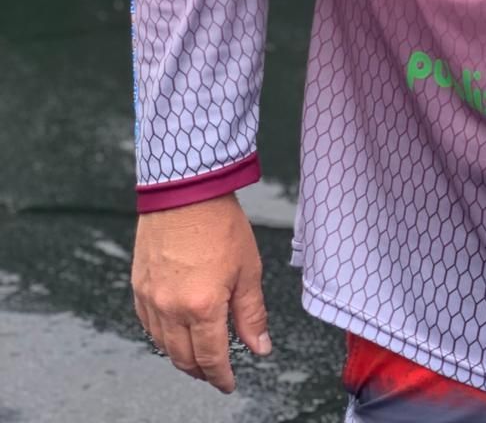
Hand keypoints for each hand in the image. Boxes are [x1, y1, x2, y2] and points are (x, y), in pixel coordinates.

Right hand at [131, 192, 270, 391]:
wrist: (185, 189)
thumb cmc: (219, 223)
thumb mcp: (248, 269)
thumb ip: (252, 314)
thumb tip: (260, 347)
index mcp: (202, 307)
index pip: (211, 358)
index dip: (221, 376)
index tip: (228, 383)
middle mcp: (171, 309)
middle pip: (183, 358)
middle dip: (201, 371)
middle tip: (215, 373)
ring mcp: (150, 299)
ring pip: (163, 345)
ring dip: (180, 356)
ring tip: (197, 356)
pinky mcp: (138, 286)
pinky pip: (147, 324)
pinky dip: (162, 335)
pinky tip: (174, 332)